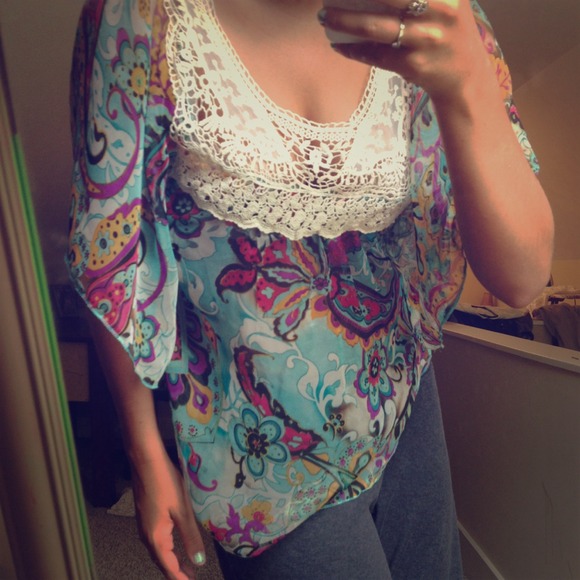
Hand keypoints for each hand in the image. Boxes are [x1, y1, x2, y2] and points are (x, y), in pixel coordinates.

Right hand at [131, 451, 205, 578]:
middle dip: (175, 571)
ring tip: (186, 564)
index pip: (168, 566)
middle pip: (161, 560)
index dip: (180, 578)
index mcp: (155, 537)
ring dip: (171, 559)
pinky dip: (166, 547)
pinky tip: (174, 542)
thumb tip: (199, 562)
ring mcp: (143, 525)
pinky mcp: (145, 515)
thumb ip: (190, 537)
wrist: (146, 461)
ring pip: (158, 549)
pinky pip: (156, 538)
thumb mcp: (183, 510)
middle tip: (191, 577)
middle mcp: (146, 535)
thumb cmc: (166, 483)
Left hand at [319, 0, 493, 102]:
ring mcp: (425, 39)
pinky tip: (340, 45)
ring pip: (375, 27)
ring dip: (344, 21)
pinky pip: (376, 55)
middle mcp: (439, 9)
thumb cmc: (447, 27)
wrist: (465, 75)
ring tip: (325, 17)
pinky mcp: (414, 65)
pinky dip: (354, 50)